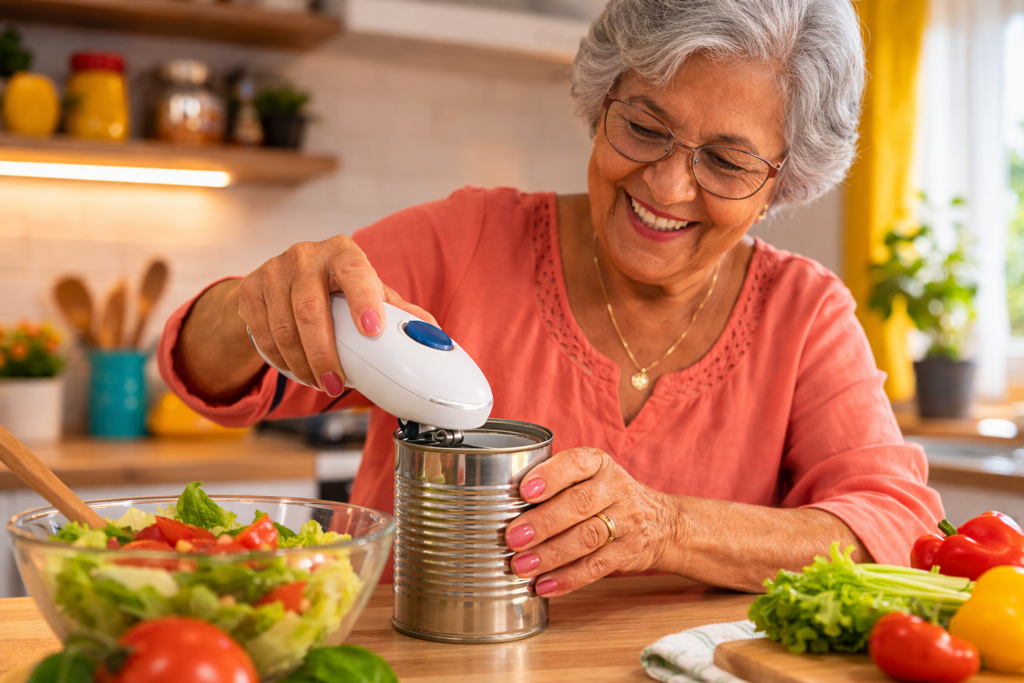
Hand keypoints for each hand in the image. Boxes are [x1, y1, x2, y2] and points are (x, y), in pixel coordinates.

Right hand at [238, 235, 436, 395]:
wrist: (282, 280)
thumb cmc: (336, 287)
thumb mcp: (368, 291)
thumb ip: (397, 310)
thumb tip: (433, 333)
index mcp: (343, 252)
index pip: (355, 271)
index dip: (364, 300)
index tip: (373, 331)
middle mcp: (306, 256)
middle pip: (311, 311)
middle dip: (325, 355)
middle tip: (337, 384)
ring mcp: (273, 270)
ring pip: (285, 329)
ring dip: (302, 365)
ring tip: (321, 383)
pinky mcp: (249, 290)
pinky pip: (263, 335)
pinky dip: (280, 361)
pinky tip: (296, 371)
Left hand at [504, 447, 675, 596]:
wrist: (662, 522)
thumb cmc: (606, 497)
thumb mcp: (589, 477)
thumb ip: (556, 485)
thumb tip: (503, 506)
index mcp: (599, 464)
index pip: (576, 464)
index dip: (550, 477)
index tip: (524, 491)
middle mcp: (615, 488)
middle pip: (579, 504)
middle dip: (543, 522)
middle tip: (512, 538)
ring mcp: (627, 521)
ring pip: (587, 537)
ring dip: (551, 554)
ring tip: (522, 566)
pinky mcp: (629, 552)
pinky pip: (598, 566)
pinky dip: (569, 578)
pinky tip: (545, 585)